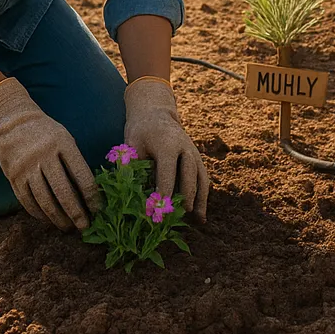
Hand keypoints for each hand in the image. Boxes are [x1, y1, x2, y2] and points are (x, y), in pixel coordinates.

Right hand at [0, 78, 99, 230]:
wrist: (14, 122)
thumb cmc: (48, 134)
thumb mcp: (66, 140)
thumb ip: (75, 163)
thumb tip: (88, 195)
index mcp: (63, 144)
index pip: (82, 176)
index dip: (91, 196)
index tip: (98, 210)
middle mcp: (44, 156)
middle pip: (63, 192)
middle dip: (76, 212)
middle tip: (85, 226)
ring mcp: (26, 167)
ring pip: (44, 200)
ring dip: (58, 217)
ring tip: (67, 227)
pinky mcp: (13, 176)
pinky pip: (28, 201)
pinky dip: (39, 213)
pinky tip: (48, 219)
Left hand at [123, 76, 208, 222]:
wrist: (156, 113)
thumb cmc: (140, 132)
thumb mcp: (131, 145)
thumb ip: (133, 167)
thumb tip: (130, 195)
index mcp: (168, 144)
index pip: (168, 173)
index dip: (163, 193)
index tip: (158, 210)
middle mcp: (186, 148)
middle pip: (188, 176)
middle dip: (183, 198)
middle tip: (176, 217)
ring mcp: (194, 153)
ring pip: (201, 178)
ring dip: (199, 200)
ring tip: (197, 220)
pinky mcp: (198, 159)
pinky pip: (204, 179)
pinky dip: (204, 197)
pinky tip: (201, 216)